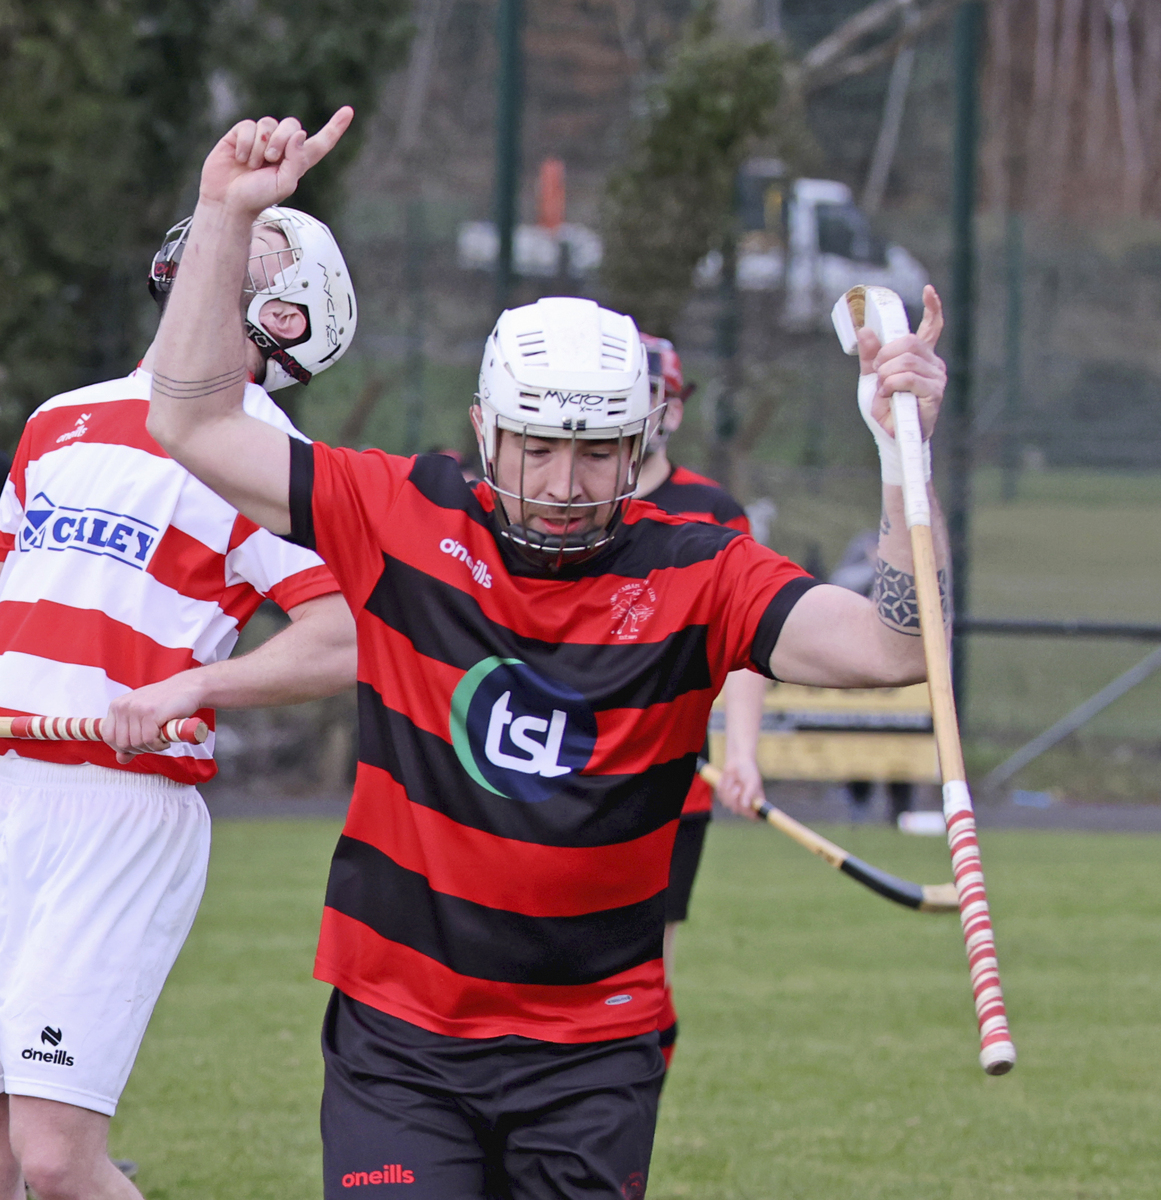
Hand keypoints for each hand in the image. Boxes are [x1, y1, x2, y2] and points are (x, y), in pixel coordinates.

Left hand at [103, 672, 206, 764]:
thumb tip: (121, 759)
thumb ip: (130, 738)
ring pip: (136, 743)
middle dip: (138, 749)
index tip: (138, 745)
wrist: (187, 687)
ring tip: (161, 739)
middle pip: (122, 743)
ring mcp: (136, 709)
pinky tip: (165, 738)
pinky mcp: (151, 713)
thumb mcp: (142, 719)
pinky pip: (149, 740)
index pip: (108, 736)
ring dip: (151, 747)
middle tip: (153, 743)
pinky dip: (159, 745)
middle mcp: (123, 706)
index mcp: (117, 706)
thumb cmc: (165, 703)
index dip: (122, 747)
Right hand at [198, 108, 353, 216]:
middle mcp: (282, 147)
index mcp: (298, 161)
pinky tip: (239, 158)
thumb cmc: (257, 198)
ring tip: (252, 165)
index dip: (335, 128)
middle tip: (270, 160)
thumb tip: (300, 134)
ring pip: (269, 124)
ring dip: (260, 147)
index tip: (349, 111)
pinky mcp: (241, 134)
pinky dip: (245, 143)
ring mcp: (261, 138)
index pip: (321, 142)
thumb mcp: (283, 185)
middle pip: (292, 125)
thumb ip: (296, 160)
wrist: (228, 201)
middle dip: (281, 141)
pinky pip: (249, 126)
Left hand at [715, 758, 764, 819]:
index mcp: (755, 803)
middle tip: (739, 787)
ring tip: (736, 782)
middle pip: (737, 811)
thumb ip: (749, 794)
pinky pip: (720, 795)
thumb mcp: (752, 782)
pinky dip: (724, 786)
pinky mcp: (723, 795)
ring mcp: (733, 800)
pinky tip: (729, 779)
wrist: (738, 761)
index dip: (750, 814)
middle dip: (736, 798)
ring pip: (727, 803)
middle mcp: (744, 804)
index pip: (754, 817)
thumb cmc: (749, 771)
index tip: (746, 806)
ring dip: (730, 791)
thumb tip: (745, 806)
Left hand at [857, 285, 945, 438]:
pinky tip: (888, 395)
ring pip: (905, 360)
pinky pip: (908, 378)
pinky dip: (891, 385)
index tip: (928, 290)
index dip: (933, 308)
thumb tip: (865, 330)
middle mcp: (933, 363)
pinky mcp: (935, 392)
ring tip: (883, 390)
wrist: (891, 435)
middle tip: (878, 375)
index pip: (932, 327)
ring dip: (885, 375)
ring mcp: (936, 377)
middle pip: (907, 342)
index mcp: (920, 356)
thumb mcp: (872, 377)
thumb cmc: (886, 408)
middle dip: (884, 357)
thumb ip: (870, 355)